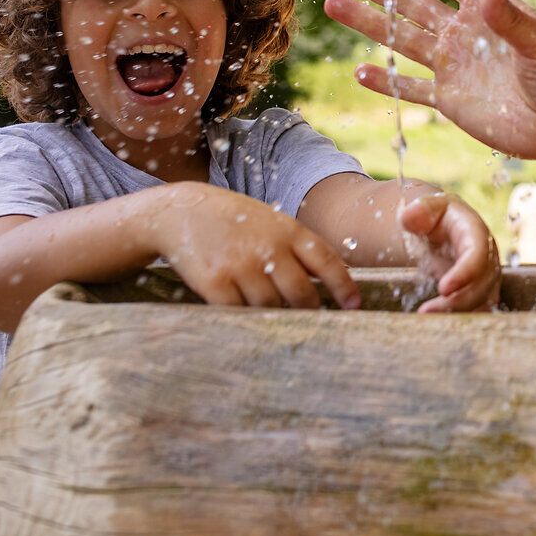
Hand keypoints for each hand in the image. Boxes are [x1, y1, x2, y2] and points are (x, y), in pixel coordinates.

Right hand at [143, 183, 360, 309]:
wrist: (181, 211)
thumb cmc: (234, 220)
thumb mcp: (271, 222)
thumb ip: (297, 247)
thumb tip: (332, 277)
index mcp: (288, 231)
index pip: (326, 262)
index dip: (343, 286)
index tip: (354, 306)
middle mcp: (268, 248)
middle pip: (301, 293)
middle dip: (310, 312)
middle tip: (314, 324)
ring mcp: (241, 266)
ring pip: (271, 307)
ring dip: (277, 318)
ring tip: (278, 323)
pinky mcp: (215, 282)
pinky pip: (239, 313)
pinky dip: (246, 319)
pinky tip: (247, 319)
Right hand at [324, 0, 535, 164]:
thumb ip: (509, 16)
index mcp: (484, 9)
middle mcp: (462, 33)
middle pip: (409, 2)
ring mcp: (452, 66)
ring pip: (401, 39)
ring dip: (368, 23)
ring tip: (332, 3)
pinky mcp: (449, 100)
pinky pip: (410, 88)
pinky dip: (386, 81)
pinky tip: (359, 70)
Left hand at [398, 192, 500, 312]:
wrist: (441, 230)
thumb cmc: (434, 218)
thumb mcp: (427, 208)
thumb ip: (419, 210)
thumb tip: (411, 215)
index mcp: (476, 234)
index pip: (478, 254)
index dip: (465, 273)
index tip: (443, 288)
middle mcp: (487, 258)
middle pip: (483, 285)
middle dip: (457, 302)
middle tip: (425, 312)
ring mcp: (485, 278)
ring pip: (483, 303)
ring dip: (458, 316)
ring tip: (427, 320)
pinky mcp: (479, 294)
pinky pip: (477, 312)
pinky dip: (460, 322)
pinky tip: (437, 327)